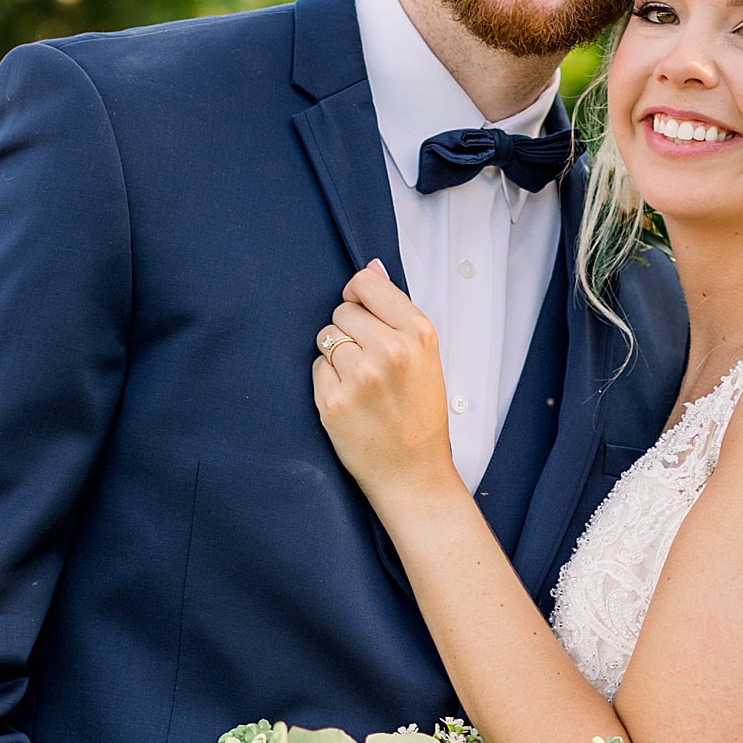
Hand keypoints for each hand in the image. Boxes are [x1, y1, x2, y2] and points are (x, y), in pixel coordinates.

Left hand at [312, 263, 457, 512]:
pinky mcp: (334, 402)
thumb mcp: (426, 357)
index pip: (366, 284)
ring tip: (361, 385)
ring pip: (326, 339)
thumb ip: (396, 312)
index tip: (361, 312)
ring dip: (336, 358)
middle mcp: (390, 350)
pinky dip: (327, 383)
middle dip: (349, 333)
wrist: (415, 475)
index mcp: (419, 334)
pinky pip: (316, 370)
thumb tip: (371, 267)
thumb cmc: (420, 416)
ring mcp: (360, 377)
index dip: (358, 296)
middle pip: (342, 312)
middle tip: (370, 365)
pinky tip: (350, 403)